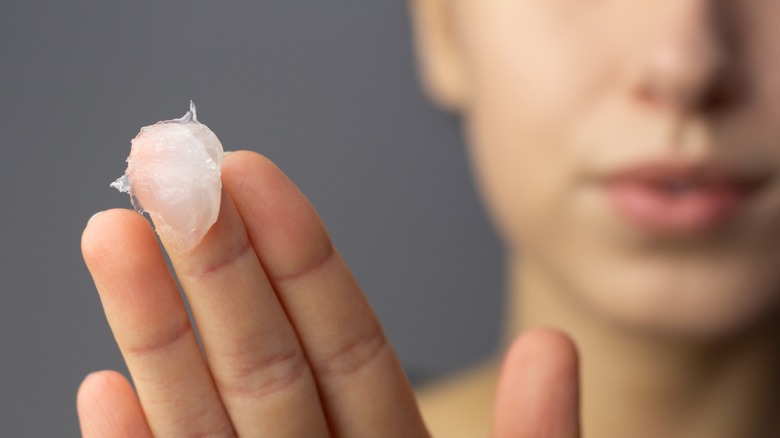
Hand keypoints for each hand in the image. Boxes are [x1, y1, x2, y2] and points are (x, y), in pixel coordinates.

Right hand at [77, 151, 580, 436]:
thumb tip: (551, 347)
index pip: (345, 343)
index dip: (300, 258)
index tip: (253, 175)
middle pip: (263, 361)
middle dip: (214, 265)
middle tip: (168, 169)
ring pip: (207, 414)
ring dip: (156, 330)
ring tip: (114, 235)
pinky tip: (103, 385)